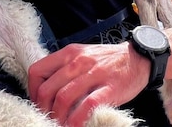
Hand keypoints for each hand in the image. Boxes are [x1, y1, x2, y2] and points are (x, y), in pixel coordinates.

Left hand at [28, 42, 149, 126]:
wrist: (139, 58)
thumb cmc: (108, 61)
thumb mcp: (82, 56)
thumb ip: (64, 69)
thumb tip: (46, 92)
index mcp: (69, 53)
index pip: (37, 71)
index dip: (32, 92)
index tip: (39, 104)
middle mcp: (78, 61)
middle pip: (47, 89)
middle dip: (44, 110)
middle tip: (48, 119)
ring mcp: (94, 74)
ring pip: (63, 98)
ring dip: (58, 118)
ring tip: (60, 125)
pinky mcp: (110, 87)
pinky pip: (87, 105)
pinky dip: (77, 120)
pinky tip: (76, 126)